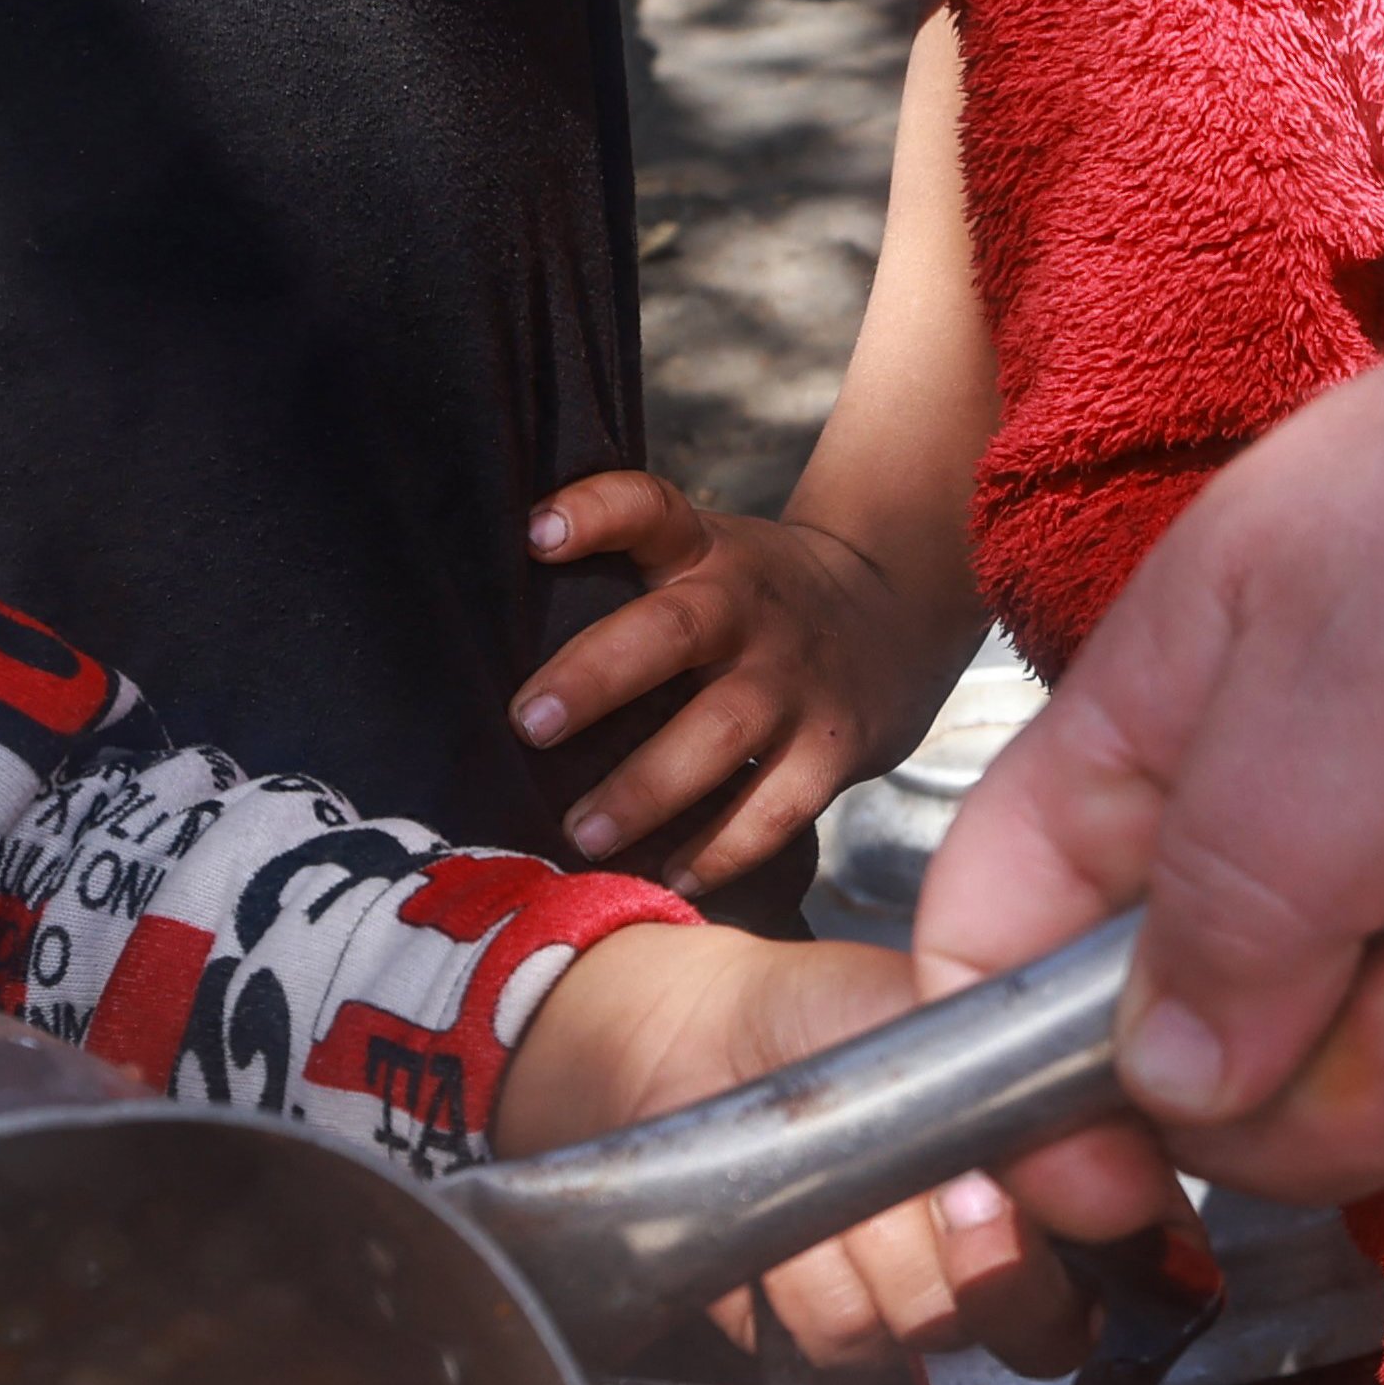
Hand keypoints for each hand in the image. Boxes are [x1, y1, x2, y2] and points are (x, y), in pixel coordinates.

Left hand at [502, 923, 1177, 1368]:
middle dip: (971, 1248)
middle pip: (1041, 1325)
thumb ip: (1024, 1080)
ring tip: (838, 1168)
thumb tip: (1085, 1162)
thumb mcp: (948, 1009)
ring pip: (925, 1328)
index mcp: (1075, 1173)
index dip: (1099, 1242)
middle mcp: (1014, 1259)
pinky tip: (788, 1213)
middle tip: (929, 1175)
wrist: (708, 1043)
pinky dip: (795, 1272)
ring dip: (865, 1245)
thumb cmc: (838, 1012)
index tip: (1010, 1185)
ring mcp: (924, 1310)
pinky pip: (835, 1341)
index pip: (1148, 1258)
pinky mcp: (833, 1344)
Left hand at [511, 473, 962, 888]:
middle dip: (597, 677)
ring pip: (720, 732)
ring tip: (582, 833)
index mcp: (707, 553)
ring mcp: (794, 682)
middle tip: (530, 725)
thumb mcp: (708, 556)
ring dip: (647, 787)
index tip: (535, 536)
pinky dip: (722, 849)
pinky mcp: (832, 749)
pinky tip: (669, 876)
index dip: (594, 514)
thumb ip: (627, 579)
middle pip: (673, 631)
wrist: (896, 613)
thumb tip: (487, 646)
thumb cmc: (755, 602)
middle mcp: (748, 610)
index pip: (649, 508)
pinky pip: (775, 807)